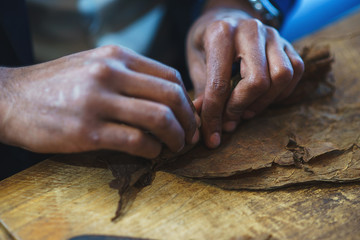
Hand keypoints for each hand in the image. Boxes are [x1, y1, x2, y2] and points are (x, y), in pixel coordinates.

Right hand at [0, 45, 199, 157]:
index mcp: (116, 57)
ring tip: (175, 146)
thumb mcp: (95, 66)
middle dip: (188, 120)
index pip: (170, 76)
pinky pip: (136, 141)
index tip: (189, 116)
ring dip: (176, 137)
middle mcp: (110, 74)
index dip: (187, 100)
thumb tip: (165, 97)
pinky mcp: (87, 131)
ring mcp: (98, 102)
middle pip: (171, 96)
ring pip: (159, 118)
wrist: (10, 98)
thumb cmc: (57, 84)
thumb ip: (129, 76)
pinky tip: (151, 153)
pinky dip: (152, 150)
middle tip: (190, 135)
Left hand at [187, 7, 303, 147]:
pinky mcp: (288, 43)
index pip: (219, 83)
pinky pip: (295, 72)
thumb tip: (204, 124)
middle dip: (241, 108)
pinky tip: (262, 99)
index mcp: (221, 33)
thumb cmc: (207, 41)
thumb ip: (202, 90)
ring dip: (263, 102)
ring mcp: (273, 35)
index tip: (212, 137)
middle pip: (258, 81)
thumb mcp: (195, 61)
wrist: (227, 15)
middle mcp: (250, 30)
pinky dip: (281, 93)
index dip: (215, 115)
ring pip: (282, 76)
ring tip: (245, 111)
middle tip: (229, 121)